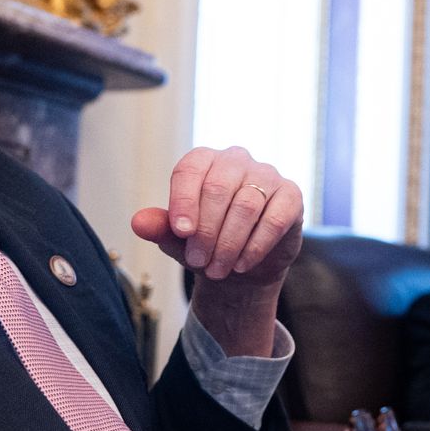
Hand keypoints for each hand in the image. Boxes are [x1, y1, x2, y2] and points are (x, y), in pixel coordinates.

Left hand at [132, 146, 302, 356]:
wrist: (243, 264)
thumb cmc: (207, 242)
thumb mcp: (179, 239)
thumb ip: (160, 228)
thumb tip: (138, 223)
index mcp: (204, 161)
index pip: (190, 170)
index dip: (183, 201)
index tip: (180, 233)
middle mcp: (236, 160)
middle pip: (218, 188)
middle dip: (206, 231)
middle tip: (197, 261)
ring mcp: (266, 175)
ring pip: (247, 205)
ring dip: (229, 243)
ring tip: (217, 270)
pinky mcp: (291, 195)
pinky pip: (275, 218)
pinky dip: (256, 245)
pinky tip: (241, 264)